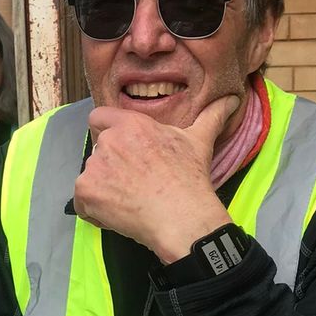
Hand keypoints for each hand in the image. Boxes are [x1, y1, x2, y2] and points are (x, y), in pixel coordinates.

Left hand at [72, 95, 241, 262]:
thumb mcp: (200, 141)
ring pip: (91, 177)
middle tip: (134, 184)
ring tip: (131, 202)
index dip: (105, 133)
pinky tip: (119, 216)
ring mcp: (94, 167)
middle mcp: (108, 141)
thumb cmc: (190, 179)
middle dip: (110, 166)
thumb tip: (233, 98)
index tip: (121, 151)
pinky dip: (95, 212)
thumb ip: (211, 116)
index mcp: (131, 125)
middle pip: (97, 151)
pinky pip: (82, 203)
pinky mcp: (86, 192)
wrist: (182, 217)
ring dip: (104, 189)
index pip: (98, 117)